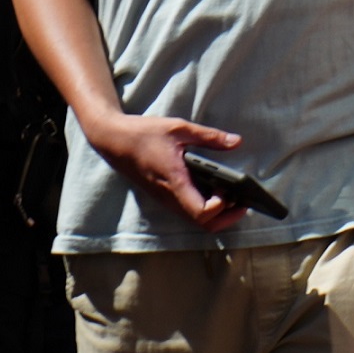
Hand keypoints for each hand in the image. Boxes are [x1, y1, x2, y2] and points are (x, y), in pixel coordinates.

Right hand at [81, 111, 246, 230]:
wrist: (111, 140)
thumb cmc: (143, 133)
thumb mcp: (179, 128)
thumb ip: (209, 136)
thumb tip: (236, 141)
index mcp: (174, 181)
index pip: (201, 212)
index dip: (221, 207)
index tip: (230, 190)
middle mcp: (169, 196)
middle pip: (202, 224)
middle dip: (226, 218)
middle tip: (242, 201)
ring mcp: (164, 198)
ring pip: (194, 219)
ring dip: (217, 214)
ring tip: (232, 194)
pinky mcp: (162, 196)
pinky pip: (186, 210)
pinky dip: (205, 207)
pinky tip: (215, 190)